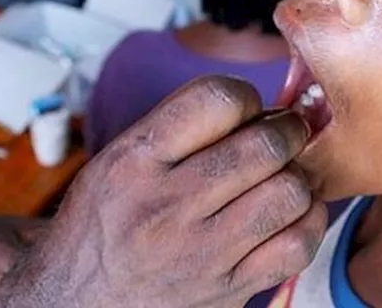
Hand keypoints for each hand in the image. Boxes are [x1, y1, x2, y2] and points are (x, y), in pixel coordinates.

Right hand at [0, 76, 327, 307]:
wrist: (76, 301)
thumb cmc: (99, 227)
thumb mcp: (113, 161)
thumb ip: (176, 129)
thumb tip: (254, 105)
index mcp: (134, 160)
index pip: (216, 100)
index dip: (246, 95)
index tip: (247, 107)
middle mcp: (167, 204)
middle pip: (265, 145)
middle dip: (286, 131)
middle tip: (283, 133)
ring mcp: (200, 252)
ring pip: (289, 192)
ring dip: (296, 177)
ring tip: (282, 176)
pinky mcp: (227, 290)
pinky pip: (296, 246)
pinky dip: (305, 223)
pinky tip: (287, 215)